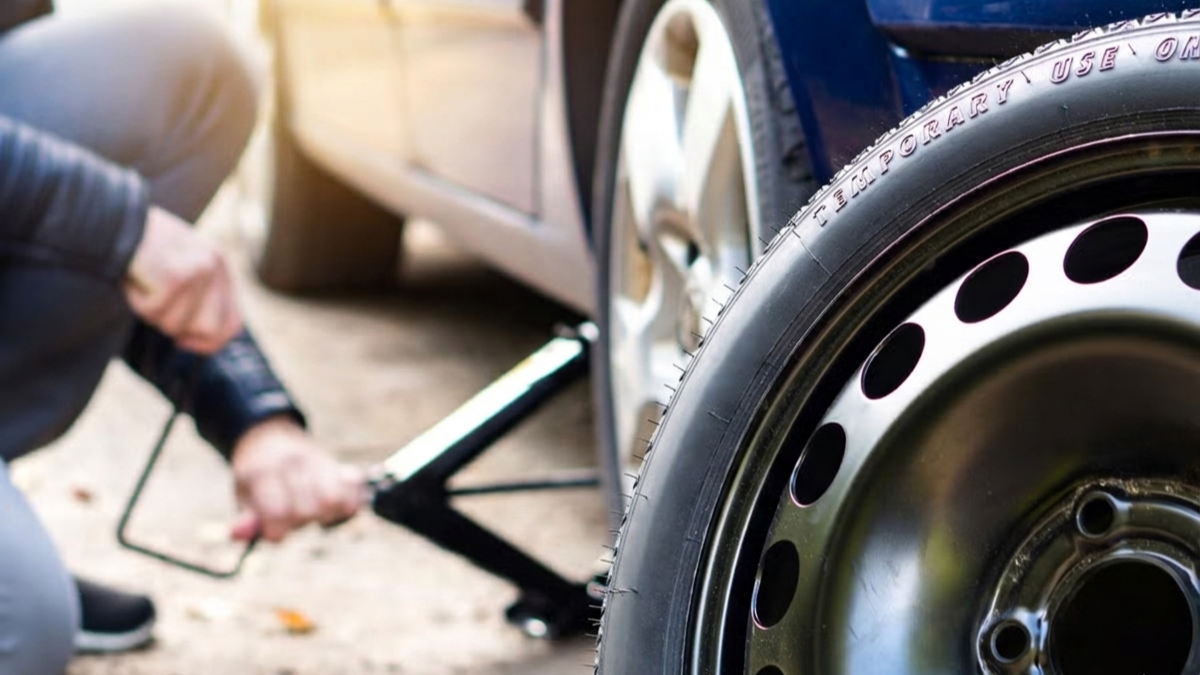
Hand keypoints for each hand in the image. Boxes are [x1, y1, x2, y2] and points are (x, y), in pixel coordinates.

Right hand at [124, 206, 242, 353]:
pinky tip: (134, 277)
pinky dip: (136, 300)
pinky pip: (153, 311)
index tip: (184, 341)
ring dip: (153, 313)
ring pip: (176, 325)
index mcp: (219, 266)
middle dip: (178, 329)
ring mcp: (199, 271)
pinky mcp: (176, 277)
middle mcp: (215, 267)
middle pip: (208, 330)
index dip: (210, 342)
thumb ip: (197, 297)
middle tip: (154, 306)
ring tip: (144, 283)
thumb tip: (195, 338)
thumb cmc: (142, 248)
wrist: (114, 217)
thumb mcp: (179, 268)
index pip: (232, 324)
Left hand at [230, 416, 365, 541]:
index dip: (277, 530)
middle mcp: (291, 463)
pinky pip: (354, 487)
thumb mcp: (243, 496)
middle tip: (293, 518)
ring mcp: (316, 460)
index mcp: (262, 472)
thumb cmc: (256, 479)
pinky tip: (341, 505)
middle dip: (300, 522)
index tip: (275, 533)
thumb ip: (245, 520)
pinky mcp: (337, 463)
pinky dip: (351, 500)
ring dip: (326, 515)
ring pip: (333, 500)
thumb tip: (238, 535)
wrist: (268, 438)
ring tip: (315, 513)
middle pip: (307, 511)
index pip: (278, 511)